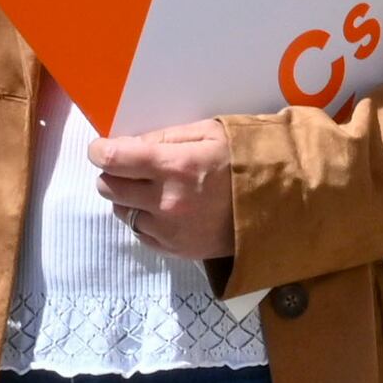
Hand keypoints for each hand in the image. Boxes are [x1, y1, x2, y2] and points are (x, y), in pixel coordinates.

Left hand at [89, 121, 234, 259]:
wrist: (282, 206)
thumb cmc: (247, 160)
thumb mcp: (210, 132)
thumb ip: (166, 136)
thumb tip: (129, 144)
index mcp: (175, 167)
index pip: (113, 160)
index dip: (100, 151)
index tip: (102, 148)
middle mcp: (166, 202)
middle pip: (108, 188)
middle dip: (113, 174)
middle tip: (130, 167)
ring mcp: (170, 230)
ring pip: (121, 212)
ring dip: (128, 199)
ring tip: (152, 190)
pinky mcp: (177, 250)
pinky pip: (141, 233)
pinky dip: (145, 220)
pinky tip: (165, 210)